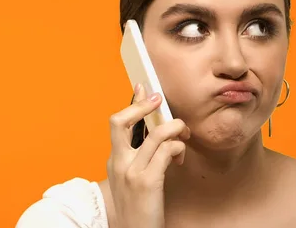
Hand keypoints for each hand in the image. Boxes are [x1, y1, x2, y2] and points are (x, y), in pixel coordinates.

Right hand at [106, 84, 190, 227]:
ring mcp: (131, 172)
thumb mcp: (131, 180)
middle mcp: (118, 163)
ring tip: (182, 134)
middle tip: (158, 99)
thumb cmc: (138, 209)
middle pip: (120, 121)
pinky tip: (180, 157)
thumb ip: (138, 158)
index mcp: (114, 161)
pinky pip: (166, 151)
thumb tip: (155, 135)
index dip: (131, 103)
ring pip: (155, 134)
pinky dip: (177, 148)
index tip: (142, 87)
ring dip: (174, 128)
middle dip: (141, 105)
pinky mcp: (146, 182)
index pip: (117, 123)